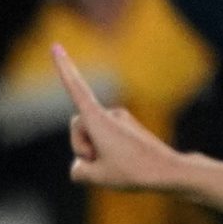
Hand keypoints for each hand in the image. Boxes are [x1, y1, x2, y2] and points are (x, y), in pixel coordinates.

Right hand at [54, 44, 186, 194]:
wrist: (167, 170)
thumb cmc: (131, 172)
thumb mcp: (92, 177)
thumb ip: (77, 169)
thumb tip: (82, 164)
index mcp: (98, 120)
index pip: (76, 89)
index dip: (64, 69)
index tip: (55, 46)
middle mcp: (109, 114)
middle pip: (78, 126)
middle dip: (79, 145)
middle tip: (97, 162)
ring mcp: (119, 120)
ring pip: (90, 135)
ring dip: (93, 152)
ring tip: (114, 165)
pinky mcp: (126, 128)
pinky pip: (104, 140)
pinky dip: (105, 153)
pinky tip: (122, 164)